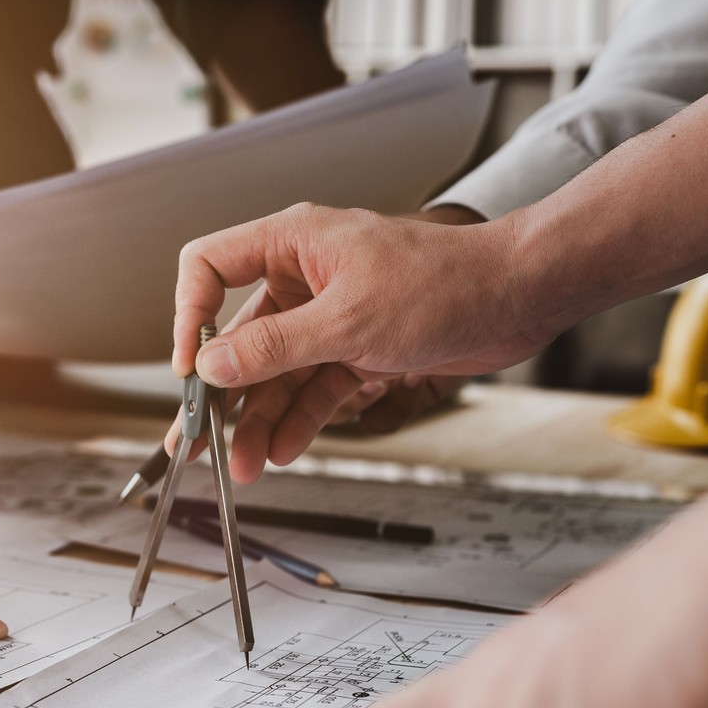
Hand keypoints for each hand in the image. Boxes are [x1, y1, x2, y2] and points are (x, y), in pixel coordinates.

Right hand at [174, 202, 533, 479]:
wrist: (517, 298)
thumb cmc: (446, 283)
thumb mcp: (348, 322)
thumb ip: (275, 347)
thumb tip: (214, 365)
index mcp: (294, 243)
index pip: (209, 267)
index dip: (190, 318)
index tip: (191, 370)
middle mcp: (305, 276)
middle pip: (239, 336)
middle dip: (219, 392)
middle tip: (194, 440)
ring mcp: (331, 314)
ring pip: (277, 372)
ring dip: (260, 418)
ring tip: (244, 463)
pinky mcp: (358, 347)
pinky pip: (314, 387)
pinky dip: (300, 420)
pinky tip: (285, 450)